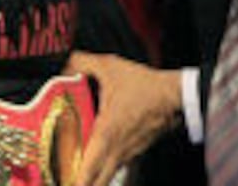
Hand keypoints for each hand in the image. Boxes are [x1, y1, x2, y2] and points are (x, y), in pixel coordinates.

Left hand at [66, 52, 183, 185]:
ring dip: (92, 180)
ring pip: (107, 177)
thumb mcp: (109, 66)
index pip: (88, 170)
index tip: (62, 185)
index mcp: (106, 134)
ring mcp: (128, 153)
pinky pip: (116, 166)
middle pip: (97, 183)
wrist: (175, 95)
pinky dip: (104, 170)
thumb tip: (65, 66)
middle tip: (65, 184)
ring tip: (76, 180)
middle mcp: (117, 150)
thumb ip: (82, 64)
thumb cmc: (145, 85)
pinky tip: (96, 164)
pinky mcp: (136, 151)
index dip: (76, 183)